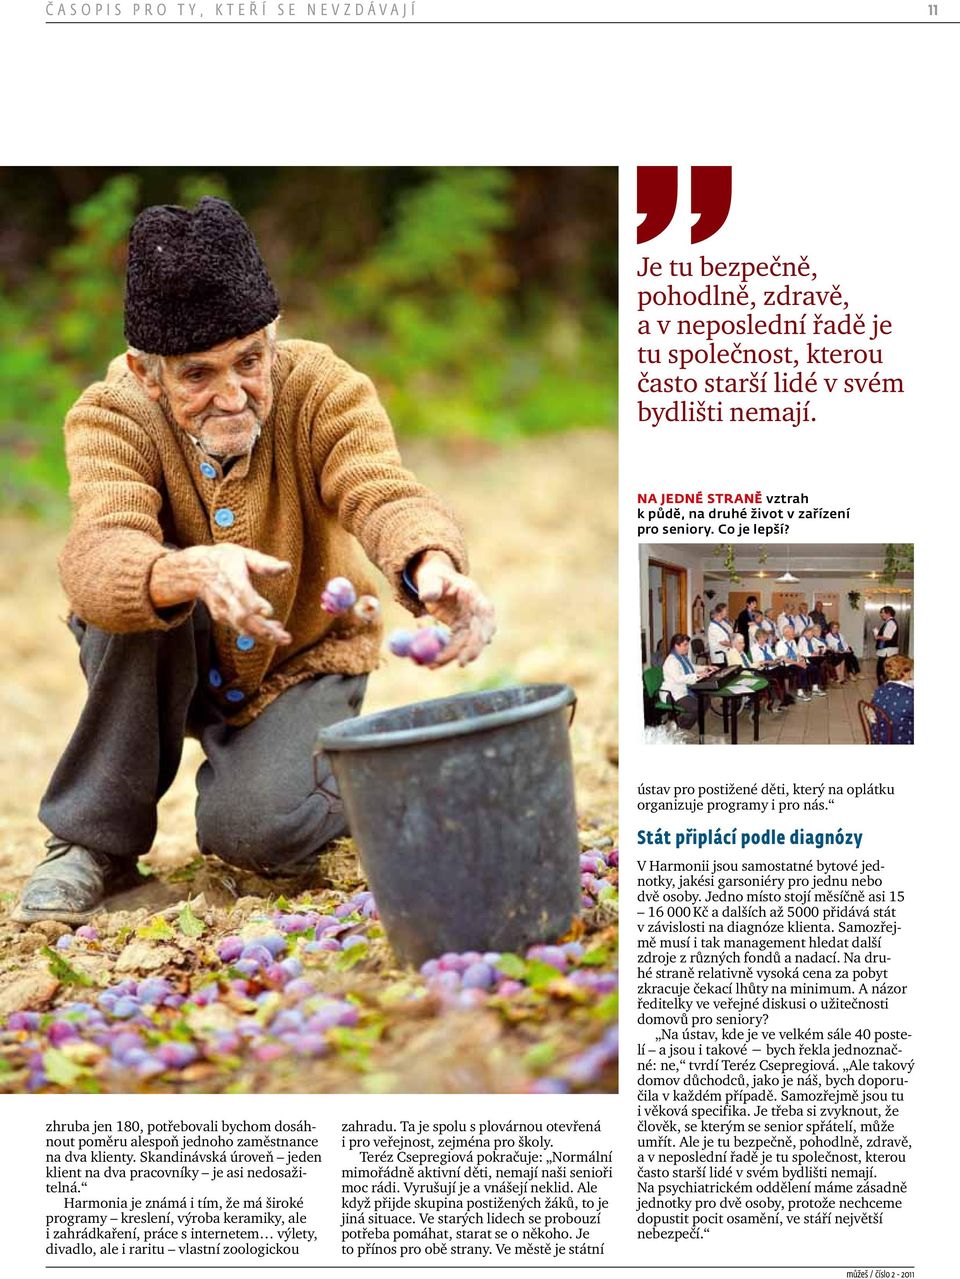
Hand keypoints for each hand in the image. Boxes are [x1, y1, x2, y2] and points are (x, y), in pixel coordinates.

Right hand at [150, 543, 292, 644]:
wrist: (195, 571)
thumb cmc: (224, 560)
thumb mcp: (243, 554)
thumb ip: (264, 563)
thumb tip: (286, 566)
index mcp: (231, 576)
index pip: (240, 592)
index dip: (253, 604)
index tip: (269, 611)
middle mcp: (225, 596)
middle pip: (243, 617)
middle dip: (264, 630)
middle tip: (285, 637)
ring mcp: (222, 609)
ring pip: (242, 627)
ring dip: (263, 636)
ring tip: (284, 638)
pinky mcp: (222, 617)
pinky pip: (241, 628)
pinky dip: (257, 633)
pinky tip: (274, 631)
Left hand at [413, 550, 495, 667]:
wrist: (435, 582)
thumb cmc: (435, 578)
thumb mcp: (431, 577)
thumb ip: (430, 586)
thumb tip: (427, 597)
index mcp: (474, 596)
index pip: (484, 616)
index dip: (480, 634)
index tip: (471, 647)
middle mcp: (477, 612)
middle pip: (480, 635)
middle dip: (471, 651)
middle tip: (459, 664)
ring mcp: (471, 624)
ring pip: (467, 644)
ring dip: (452, 656)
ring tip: (432, 665)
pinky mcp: (462, 632)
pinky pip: (456, 647)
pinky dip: (446, 655)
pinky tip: (432, 663)